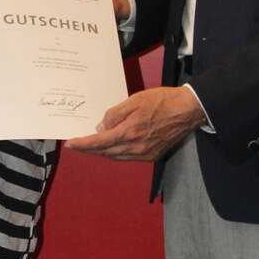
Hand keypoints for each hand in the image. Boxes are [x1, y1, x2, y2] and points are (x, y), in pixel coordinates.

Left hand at [65, 87, 204, 160]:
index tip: (70, 144)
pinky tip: (112, 146)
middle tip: (76, 144)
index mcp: (129, 132)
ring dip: (102, 152)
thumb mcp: (134, 100)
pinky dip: (116, 153)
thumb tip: (100, 126)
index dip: (82, 144)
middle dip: (89, 149)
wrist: (187, 110)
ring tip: (90, 145)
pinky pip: (128, 157)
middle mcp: (136, 147)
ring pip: (116, 156)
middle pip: (105, 152)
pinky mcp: (152, 154)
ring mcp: (145, 153)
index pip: (99, 142)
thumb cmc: (163, 101)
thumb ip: (115, 114)